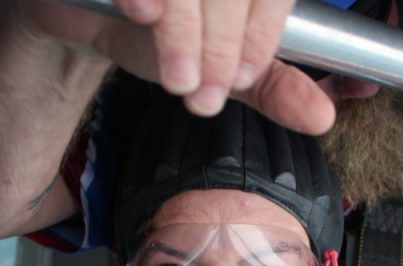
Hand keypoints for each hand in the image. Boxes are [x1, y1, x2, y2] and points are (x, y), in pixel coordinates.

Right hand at [17, 0, 334, 133]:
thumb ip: (271, 87)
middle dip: (222, 45)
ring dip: (185, 30)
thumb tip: (321, 117)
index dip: (264, 34)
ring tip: (177, 80)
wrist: (81, 9)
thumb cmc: (159, 28)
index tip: (244, 78)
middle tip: (205, 95)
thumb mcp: (220, 62)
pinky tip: (142, 14)